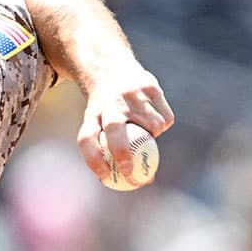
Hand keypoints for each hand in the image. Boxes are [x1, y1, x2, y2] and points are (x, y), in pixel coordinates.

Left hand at [76, 64, 174, 183]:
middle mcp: (110, 103)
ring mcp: (131, 94)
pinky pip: (164, 118)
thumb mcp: (99, 124)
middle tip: (132, 172)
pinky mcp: (151, 86)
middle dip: (123, 153)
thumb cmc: (106, 108)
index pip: (86, 139)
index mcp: (92, 114)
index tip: (105, 179)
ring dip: (153, 136)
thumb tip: (144, 182)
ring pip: (152, 126)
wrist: (111, 68)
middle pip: (114, 129)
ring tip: (145, 131)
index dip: (94, 160)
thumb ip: (117, 152)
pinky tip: (155, 117)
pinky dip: (163, 124)